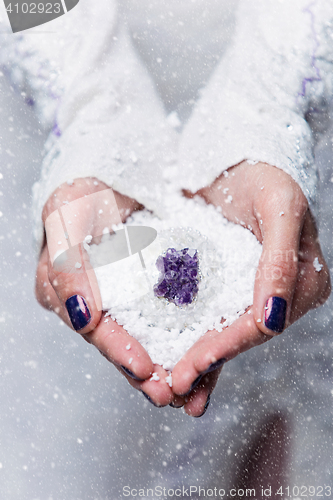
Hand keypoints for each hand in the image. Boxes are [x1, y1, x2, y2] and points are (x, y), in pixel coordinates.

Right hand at [35, 178, 174, 406]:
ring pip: (144, 338)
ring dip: (166, 365)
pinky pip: (166, 320)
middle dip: (145, 371)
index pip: (91, 325)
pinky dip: (183, 342)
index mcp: (65, 287)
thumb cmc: (84, 190)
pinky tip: (204, 363)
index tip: (143, 367)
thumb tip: (84, 317)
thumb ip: (66, 262)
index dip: (115, 348)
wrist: (119, 172)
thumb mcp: (66, 214)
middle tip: (170, 394)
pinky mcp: (151, 292)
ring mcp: (123, 297)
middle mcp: (94, 298)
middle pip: (119, 342)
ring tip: (191, 391)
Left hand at [171, 162, 330, 415]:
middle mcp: (277, 294)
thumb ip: (281, 262)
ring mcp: (250, 293)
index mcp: (303, 283)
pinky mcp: (226, 286)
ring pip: (223, 334)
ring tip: (168, 389)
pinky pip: (208, 318)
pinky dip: (191, 341)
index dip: (228, 346)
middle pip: (240, 336)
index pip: (262, 325)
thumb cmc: (264, 176)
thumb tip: (274, 320)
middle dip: (207, 362)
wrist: (235, 158)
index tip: (194, 363)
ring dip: (198, 364)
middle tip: (172, 386)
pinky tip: (172, 364)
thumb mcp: (279, 208)